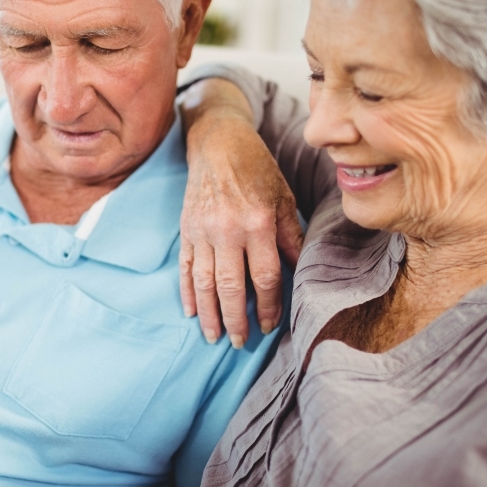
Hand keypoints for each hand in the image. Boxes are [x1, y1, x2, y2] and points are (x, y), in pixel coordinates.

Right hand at [179, 86, 303, 347]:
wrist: (216, 142)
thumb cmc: (256, 169)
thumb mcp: (282, 198)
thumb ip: (290, 236)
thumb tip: (301, 270)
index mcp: (257, 223)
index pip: (265, 276)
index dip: (270, 305)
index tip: (272, 325)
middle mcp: (227, 230)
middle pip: (232, 287)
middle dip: (237, 320)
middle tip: (240, 343)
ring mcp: (202, 232)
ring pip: (205, 283)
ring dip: (210, 314)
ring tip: (215, 337)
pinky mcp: (186, 230)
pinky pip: (185, 268)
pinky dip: (187, 292)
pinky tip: (192, 313)